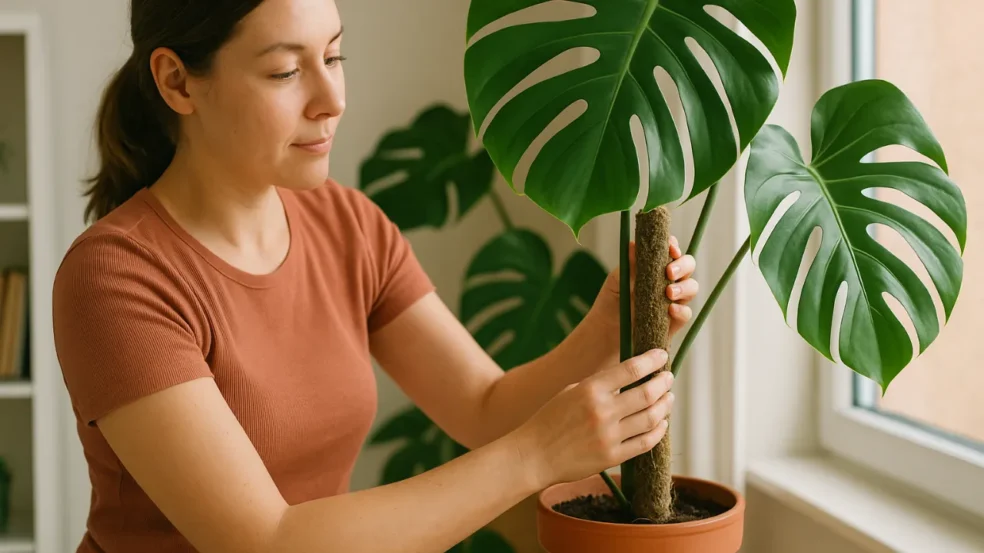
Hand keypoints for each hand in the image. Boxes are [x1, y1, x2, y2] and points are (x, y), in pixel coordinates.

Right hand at [509, 348, 674, 489]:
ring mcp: (608, 436)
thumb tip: (629, 377)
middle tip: (668, 378)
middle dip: (663, 383)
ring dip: (664, 406)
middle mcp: (602, 411)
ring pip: (651, 418)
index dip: (652, 360)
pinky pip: (645, 443)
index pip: (631, 369)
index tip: (662, 354)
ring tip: (668, 398)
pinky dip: (658, 431)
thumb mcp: (571, 392)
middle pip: (647, 393)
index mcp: (590, 390)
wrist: (534, 455)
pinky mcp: (612, 457)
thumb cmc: (550, 420)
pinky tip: (661, 423)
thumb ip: (599, 385)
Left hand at [591, 235, 698, 339]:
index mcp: (656, 265)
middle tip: (669, 272)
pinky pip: (686, 313)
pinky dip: (681, 310)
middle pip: (688, 265)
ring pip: (692, 287)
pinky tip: (670, 310)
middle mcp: (669, 280)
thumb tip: (633, 245)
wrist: (607, 330)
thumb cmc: (612, 300)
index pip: (672, 250)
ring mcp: (674, 299)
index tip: (670, 247)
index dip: (674, 246)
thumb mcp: (616, 281)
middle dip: (683, 265)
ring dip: (684, 287)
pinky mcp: (675, 320)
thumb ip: (628, 264)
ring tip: (669, 292)